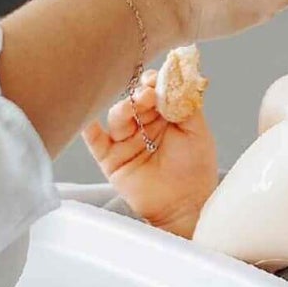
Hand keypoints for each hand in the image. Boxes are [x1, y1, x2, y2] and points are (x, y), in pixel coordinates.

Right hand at [82, 71, 218, 236]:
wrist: (187, 206)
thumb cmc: (195, 170)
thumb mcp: (198, 132)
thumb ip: (186, 105)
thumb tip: (173, 80)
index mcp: (163, 115)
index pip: (153, 91)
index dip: (153, 83)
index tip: (157, 81)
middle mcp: (142, 125)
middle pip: (134, 101)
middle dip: (140, 95)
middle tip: (149, 95)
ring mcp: (125, 141)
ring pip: (117, 117)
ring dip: (123, 108)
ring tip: (134, 106)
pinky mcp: (111, 159)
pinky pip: (95, 141)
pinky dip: (89, 129)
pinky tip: (89, 121)